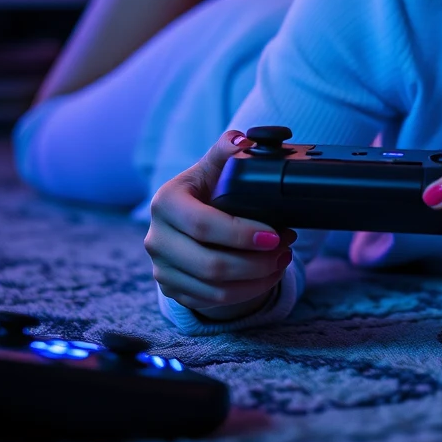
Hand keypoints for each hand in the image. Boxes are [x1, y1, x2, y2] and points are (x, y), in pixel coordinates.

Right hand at [144, 130, 297, 319]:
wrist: (186, 219)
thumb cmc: (204, 189)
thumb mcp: (213, 167)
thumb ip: (227, 150)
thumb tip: (243, 140)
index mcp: (165, 203)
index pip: (204, 226)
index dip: (242, 235)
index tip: (275, 235)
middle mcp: (156, 239)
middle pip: (210, 265)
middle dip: (256, 262)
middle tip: (285, 249)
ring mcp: (161, 268)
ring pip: (214, 289)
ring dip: (256, 279)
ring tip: (282, 261)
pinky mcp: (173, 290)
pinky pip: (212, 301)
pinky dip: (246, 292)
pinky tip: (267, 275)